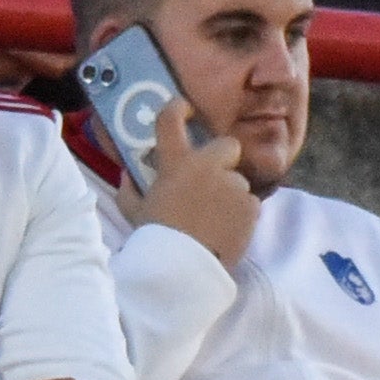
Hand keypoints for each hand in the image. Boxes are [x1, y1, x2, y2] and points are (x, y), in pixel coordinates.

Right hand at [136, 88, 259, 267]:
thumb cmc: (154, 238)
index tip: (185, 110)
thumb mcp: (133, 213)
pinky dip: (240, 216)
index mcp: (175, 163)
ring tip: (215, 220)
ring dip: (229, 194)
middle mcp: (208, 166)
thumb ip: (130, 190)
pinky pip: (249, 205)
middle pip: (228, 145)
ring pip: (238, 181)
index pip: (171, 119)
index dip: (178, 109)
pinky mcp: (251, 207)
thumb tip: (128, 174)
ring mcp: (233, 185)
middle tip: (212, 180)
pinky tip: (226, 231)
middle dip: (223, 159)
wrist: (182, 270)